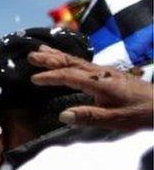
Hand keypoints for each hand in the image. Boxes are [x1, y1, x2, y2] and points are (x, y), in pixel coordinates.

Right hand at [29, 45, 152, 130]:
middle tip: (31, 55)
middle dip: (51, 58)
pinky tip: (65, 59)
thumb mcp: (115, 119)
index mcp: (99, 83)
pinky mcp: (109, 73)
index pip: (69, 77)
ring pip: (77, 60)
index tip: (34, 79)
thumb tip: (63, 115)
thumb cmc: (138, 113)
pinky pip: (83, 62)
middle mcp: (100, 73)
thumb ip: (89, 116)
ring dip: (58, 55)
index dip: (51, 77)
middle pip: (71, 62)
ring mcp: (105, 71)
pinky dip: (69, 58)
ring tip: (41, 49)